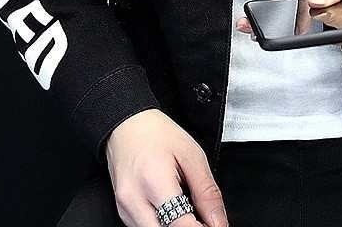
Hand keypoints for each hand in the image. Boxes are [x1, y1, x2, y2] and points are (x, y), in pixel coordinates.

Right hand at [105, 108, 227, 226]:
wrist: (127, 125)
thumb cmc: (157, 134)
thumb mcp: (192, 156)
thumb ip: (207, 193)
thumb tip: (218, 222)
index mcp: (154, 182)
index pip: (182, 226)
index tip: (213, 223)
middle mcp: (134, 201)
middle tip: (201, 216)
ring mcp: (125, 209)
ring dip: (175, 224)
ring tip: (184, 205)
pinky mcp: (123, 212)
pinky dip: (163, 223)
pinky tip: (170, 206)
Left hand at [235, 0, 341, 42]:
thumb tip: (313, 4)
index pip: (327, 26)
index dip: (295, 30)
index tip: (268, 35)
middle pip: (314, 25)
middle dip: (279, 25)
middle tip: (246, 28)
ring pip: (312, 15)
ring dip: (284, 9)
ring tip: (252, 16)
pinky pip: (319, 4)